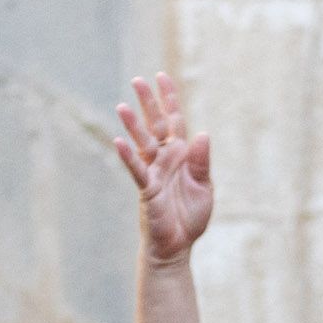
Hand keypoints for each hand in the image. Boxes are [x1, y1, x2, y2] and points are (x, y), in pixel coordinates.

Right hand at [116, 74, 214, 261]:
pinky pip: (136, 169)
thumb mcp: (204, 187)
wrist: (178, 245)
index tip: (162, 77)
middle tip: (137, 80)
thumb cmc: (189, 217)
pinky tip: (119, 141)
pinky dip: (128, 156)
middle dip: (148, 103)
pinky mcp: (147, 189)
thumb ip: (202, 162)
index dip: (169, 99)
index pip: (175, 121)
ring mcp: (154, 172)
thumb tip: (202, 134)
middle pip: (155, 125)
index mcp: (181, 155)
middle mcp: (165, 159)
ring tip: (122, 105)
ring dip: (133, 125)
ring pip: (142, 143)